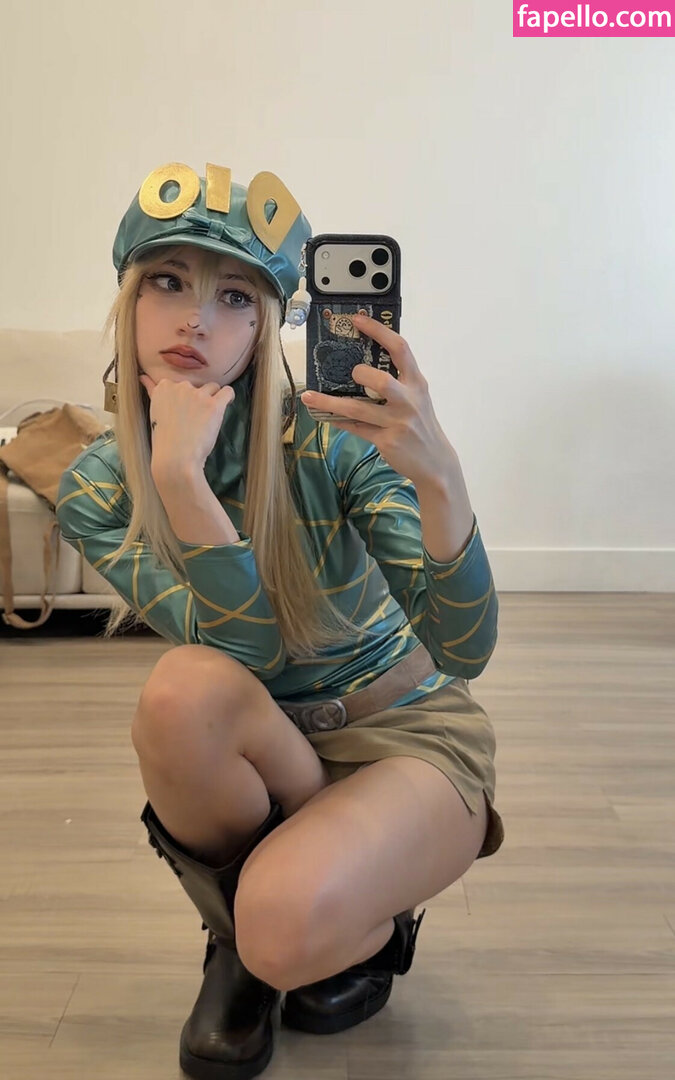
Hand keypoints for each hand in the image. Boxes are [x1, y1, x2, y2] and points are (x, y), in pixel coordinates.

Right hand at [139, 373, 234, 475]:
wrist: (175, 458)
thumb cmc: (164, 440)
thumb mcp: (154, 412)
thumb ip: (152, 391)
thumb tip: (143, 377)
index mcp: (164, 388)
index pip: (177, 384)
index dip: (182, 398)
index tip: (182, 412)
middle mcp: (180, 387)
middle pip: (195, 386)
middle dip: (196, 399)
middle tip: (193, 420)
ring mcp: (197, 395)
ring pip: (212, 387)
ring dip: (212, 399)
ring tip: (208, 417)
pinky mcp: (213, 405)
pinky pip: (227, 392)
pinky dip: (228, 397)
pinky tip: (226, 404)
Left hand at [300, 313, 454, 487]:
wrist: (436, 462)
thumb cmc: (421, 424)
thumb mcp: (417, 398)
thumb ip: (398, 381)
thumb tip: (363, 364)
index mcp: (417, 383)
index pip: (400, 349)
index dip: (378, 331)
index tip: (357, 320)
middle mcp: (408, 400)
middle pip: (381, 380)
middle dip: (361, 374)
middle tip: (351, 372)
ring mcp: (397, 422)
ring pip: (358, 409)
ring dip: (330, 402)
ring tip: (310, 396)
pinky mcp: (386, 441)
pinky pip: (356, 428)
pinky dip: (337, 420)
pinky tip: (323, 415)